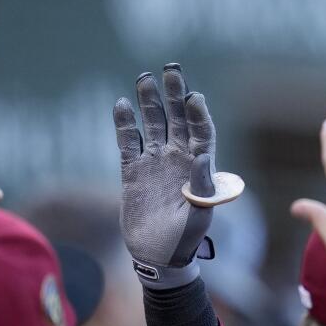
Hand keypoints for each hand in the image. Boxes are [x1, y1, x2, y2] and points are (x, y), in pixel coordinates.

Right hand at [113, 64, 218, 288]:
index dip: (198, 114)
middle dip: (174, 95)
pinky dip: (124, 125)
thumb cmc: (185, 238)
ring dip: (149, 102)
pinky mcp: (132, 172)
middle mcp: (178, 159)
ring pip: (152, 125)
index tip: (194, 97)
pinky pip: (127, 142)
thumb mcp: (199, 213)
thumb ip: (202, 185)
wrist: (157, 256)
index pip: (201, 132)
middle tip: (171, 69)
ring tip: (144, 78)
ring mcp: (155, 163)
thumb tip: (205, 154)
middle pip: (177, 120)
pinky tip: (120, 105)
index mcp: (199, 167)